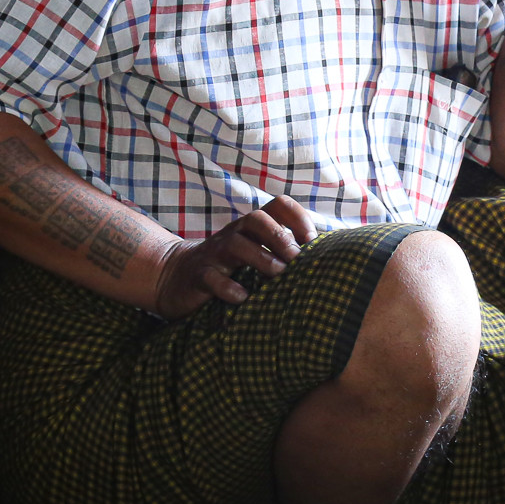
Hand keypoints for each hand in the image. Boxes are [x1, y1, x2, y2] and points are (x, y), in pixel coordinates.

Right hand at [152, 195, 316, 319]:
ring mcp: (214, 254)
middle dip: (279, 236)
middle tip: (296, 258)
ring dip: (260, 258)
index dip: (298, 217)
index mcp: (252, 227)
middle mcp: (234, 234)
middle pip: (256, 219)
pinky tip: (243, 297)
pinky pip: (211, 278)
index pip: (278, 205)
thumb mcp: (255, 252)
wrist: (176, 277)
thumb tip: (328, 257)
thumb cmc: (230, 267)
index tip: (312, 240)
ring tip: (277, 274)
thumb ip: (283, 250)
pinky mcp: (199, 276)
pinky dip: (229, 287)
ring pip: (235, 245)